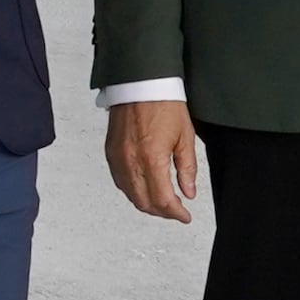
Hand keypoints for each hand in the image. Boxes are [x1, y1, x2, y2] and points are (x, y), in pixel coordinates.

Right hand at [104, 97, 199, 222]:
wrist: (141, 83)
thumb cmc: (163, 104)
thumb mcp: (185, 137)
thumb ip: (187, 168)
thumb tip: (188, 192)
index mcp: (152, 159)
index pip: (163, 200)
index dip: (175, 213)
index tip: (185, 216)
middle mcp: (131, 162)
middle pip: (144, 202)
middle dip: (162, 212)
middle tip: (176, 211)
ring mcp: (118, 158)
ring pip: (130, 195)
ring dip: (147, 203)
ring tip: (162, 202)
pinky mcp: (110, 152)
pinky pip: (120, 181)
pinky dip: (133, 191)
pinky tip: (143, 188)